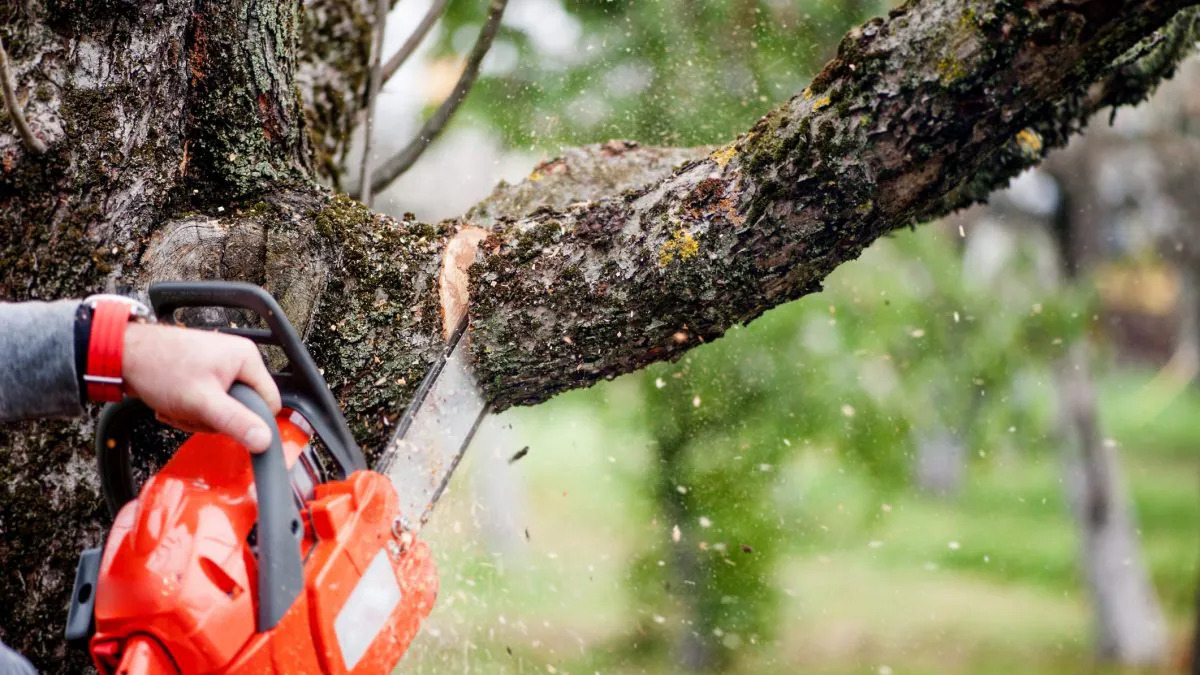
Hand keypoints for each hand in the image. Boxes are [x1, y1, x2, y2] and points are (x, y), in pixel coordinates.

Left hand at [121, 323, 281, 451]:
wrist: (122, 355)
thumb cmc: (159, 368)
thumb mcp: (202, 401)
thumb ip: (236, 422)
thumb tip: (265, 441)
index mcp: (247, 358)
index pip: (269, 402)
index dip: (249, 420)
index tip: (223, 423)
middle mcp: (237, 360)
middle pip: (243, 408)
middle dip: (214, 419)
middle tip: (192, 412)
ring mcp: (219, 367)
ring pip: (223, 410)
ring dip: (198, 416)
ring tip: (178, 406)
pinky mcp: (203, 375)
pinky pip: (207, 404)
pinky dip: (189, 410)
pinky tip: (172, 404)